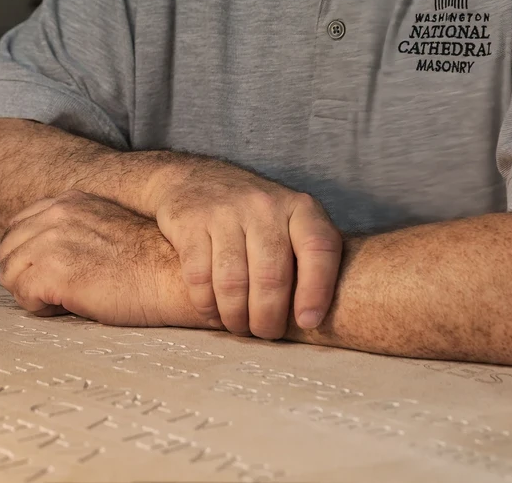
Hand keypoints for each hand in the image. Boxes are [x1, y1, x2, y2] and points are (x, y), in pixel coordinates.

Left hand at [0, 190, 214, 327]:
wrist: (170, 275)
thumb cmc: (146, 260)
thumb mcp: (105, 227)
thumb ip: (72, 229)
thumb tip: (43, 254)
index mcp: (70, 201)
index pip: (18, 225)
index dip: (29, 255)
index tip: (50, 271)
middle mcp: (57, 214)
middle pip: (8, 251)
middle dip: (25, 274)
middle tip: (58, 290)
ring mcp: (53, 241)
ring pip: (9, 274)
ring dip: (31, 291)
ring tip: (66, 298)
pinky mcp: (54, 272)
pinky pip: (22, 296)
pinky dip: (40, 307)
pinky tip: (70, 305)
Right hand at [145, 159, 342, 339]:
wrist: (196, 178)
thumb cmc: (255, 217)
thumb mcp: (290, 223)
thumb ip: (307, 260)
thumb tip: (317, 321)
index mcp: (300, 208)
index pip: (320, 247)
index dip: (317, 290)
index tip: (308, 322)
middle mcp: (265, 205)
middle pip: (272, 276)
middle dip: (268, 318)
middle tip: (265, 333)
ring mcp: (226, 211)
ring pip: (233, 282)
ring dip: (236, 317)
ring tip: (239, 326)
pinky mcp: (191, 222)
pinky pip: (200, 278)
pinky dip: (207, 306)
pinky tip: (214, 312)